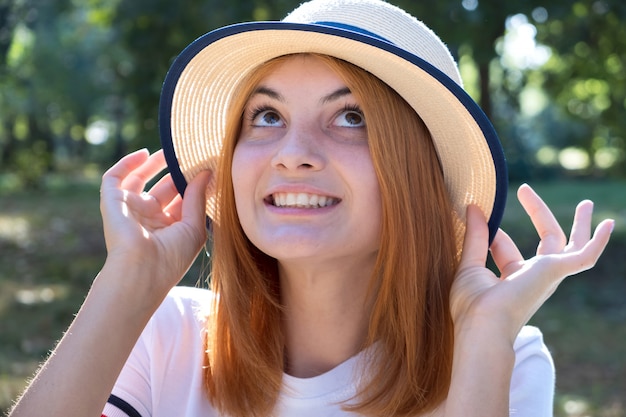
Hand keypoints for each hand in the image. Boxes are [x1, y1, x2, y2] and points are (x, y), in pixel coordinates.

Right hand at [99, 149, 209, 291]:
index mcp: (170, 230)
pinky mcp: (112, 203)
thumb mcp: (194, 227)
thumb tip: (206, 173)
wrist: (140, 271)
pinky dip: (127, 164)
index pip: (182, 202)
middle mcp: (150, 220)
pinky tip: (144, 154)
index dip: (193, 185)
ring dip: (153, 165)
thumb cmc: (172, 257)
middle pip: (164, 189)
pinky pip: (115, 178)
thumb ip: (197, 198)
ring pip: (140, 180)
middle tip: (191, 155)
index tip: (208, 168)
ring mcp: (131, 210)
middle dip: (177, 172)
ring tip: (170, 150)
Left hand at [450, 184, 613, 341]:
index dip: (494, 234)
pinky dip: (597, 241)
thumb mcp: (470, 264)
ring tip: (586, 205)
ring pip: (568, 245)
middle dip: (540, 216)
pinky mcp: (556, 271)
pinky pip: (584, 256)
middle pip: (544, 244)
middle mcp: (534, 279)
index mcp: (512, 281)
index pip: (507, 251)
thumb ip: (475, 236)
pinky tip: (606, 225)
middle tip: (526, 191)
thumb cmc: (472, 306)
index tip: (479, 214)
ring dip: (578, 225)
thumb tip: (473, 206)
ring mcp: (547, 276)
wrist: (483, 324)